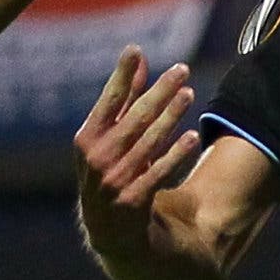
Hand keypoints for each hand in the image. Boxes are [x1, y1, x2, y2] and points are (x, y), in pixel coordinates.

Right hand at [74, 46, 198, 250]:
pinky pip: (158, 173)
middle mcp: (97, 158)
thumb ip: (125, 96)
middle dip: (159, 92)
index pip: (108, 100)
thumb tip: (137, 55)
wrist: (110, 230)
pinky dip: (175, 155)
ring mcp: (114, 181)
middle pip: (134, 118)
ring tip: (190, 95)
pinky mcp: (133, 201)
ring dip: (170, 117)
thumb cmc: (111, 171)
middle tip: (182, 70)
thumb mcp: (111, 135)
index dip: (121, 75)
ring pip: (148, 143)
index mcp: (87, 138)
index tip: (135, 49)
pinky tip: (192, 137)